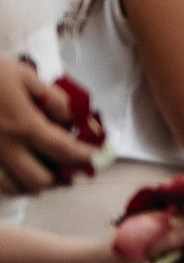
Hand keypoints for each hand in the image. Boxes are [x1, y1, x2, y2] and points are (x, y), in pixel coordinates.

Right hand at [0, 61, 96, 193]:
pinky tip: (17, 170)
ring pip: (14, 188)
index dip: (86, 156)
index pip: (65, 152)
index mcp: (24, 125)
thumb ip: (52, 99)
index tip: (95, 155)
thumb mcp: (24, 75)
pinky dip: (10, 183)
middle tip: (67, 164)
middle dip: (59, 176)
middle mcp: (5, 147)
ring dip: (33, 183)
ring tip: (43, 169)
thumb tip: (68, 118)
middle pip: (39, 180)